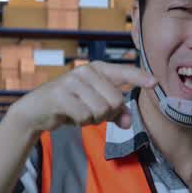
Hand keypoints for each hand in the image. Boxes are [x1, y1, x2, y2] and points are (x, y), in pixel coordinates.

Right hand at [7, 61, 157, 136]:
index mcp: (97, 69)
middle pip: (115, 100)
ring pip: (101, 109)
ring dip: (93, 119)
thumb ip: (114, 113)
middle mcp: (86, 71)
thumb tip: (128, 123)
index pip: (124, 72)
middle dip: (107, 114)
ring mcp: (72, 81)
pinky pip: (84, 116)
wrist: (37, 110)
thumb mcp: (95, 107)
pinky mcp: (60, 94)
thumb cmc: (70, 105)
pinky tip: (71, 117)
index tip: (154, 82)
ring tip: (80, 113)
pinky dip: (81, 122)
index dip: (140, 77)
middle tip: (92, 113)